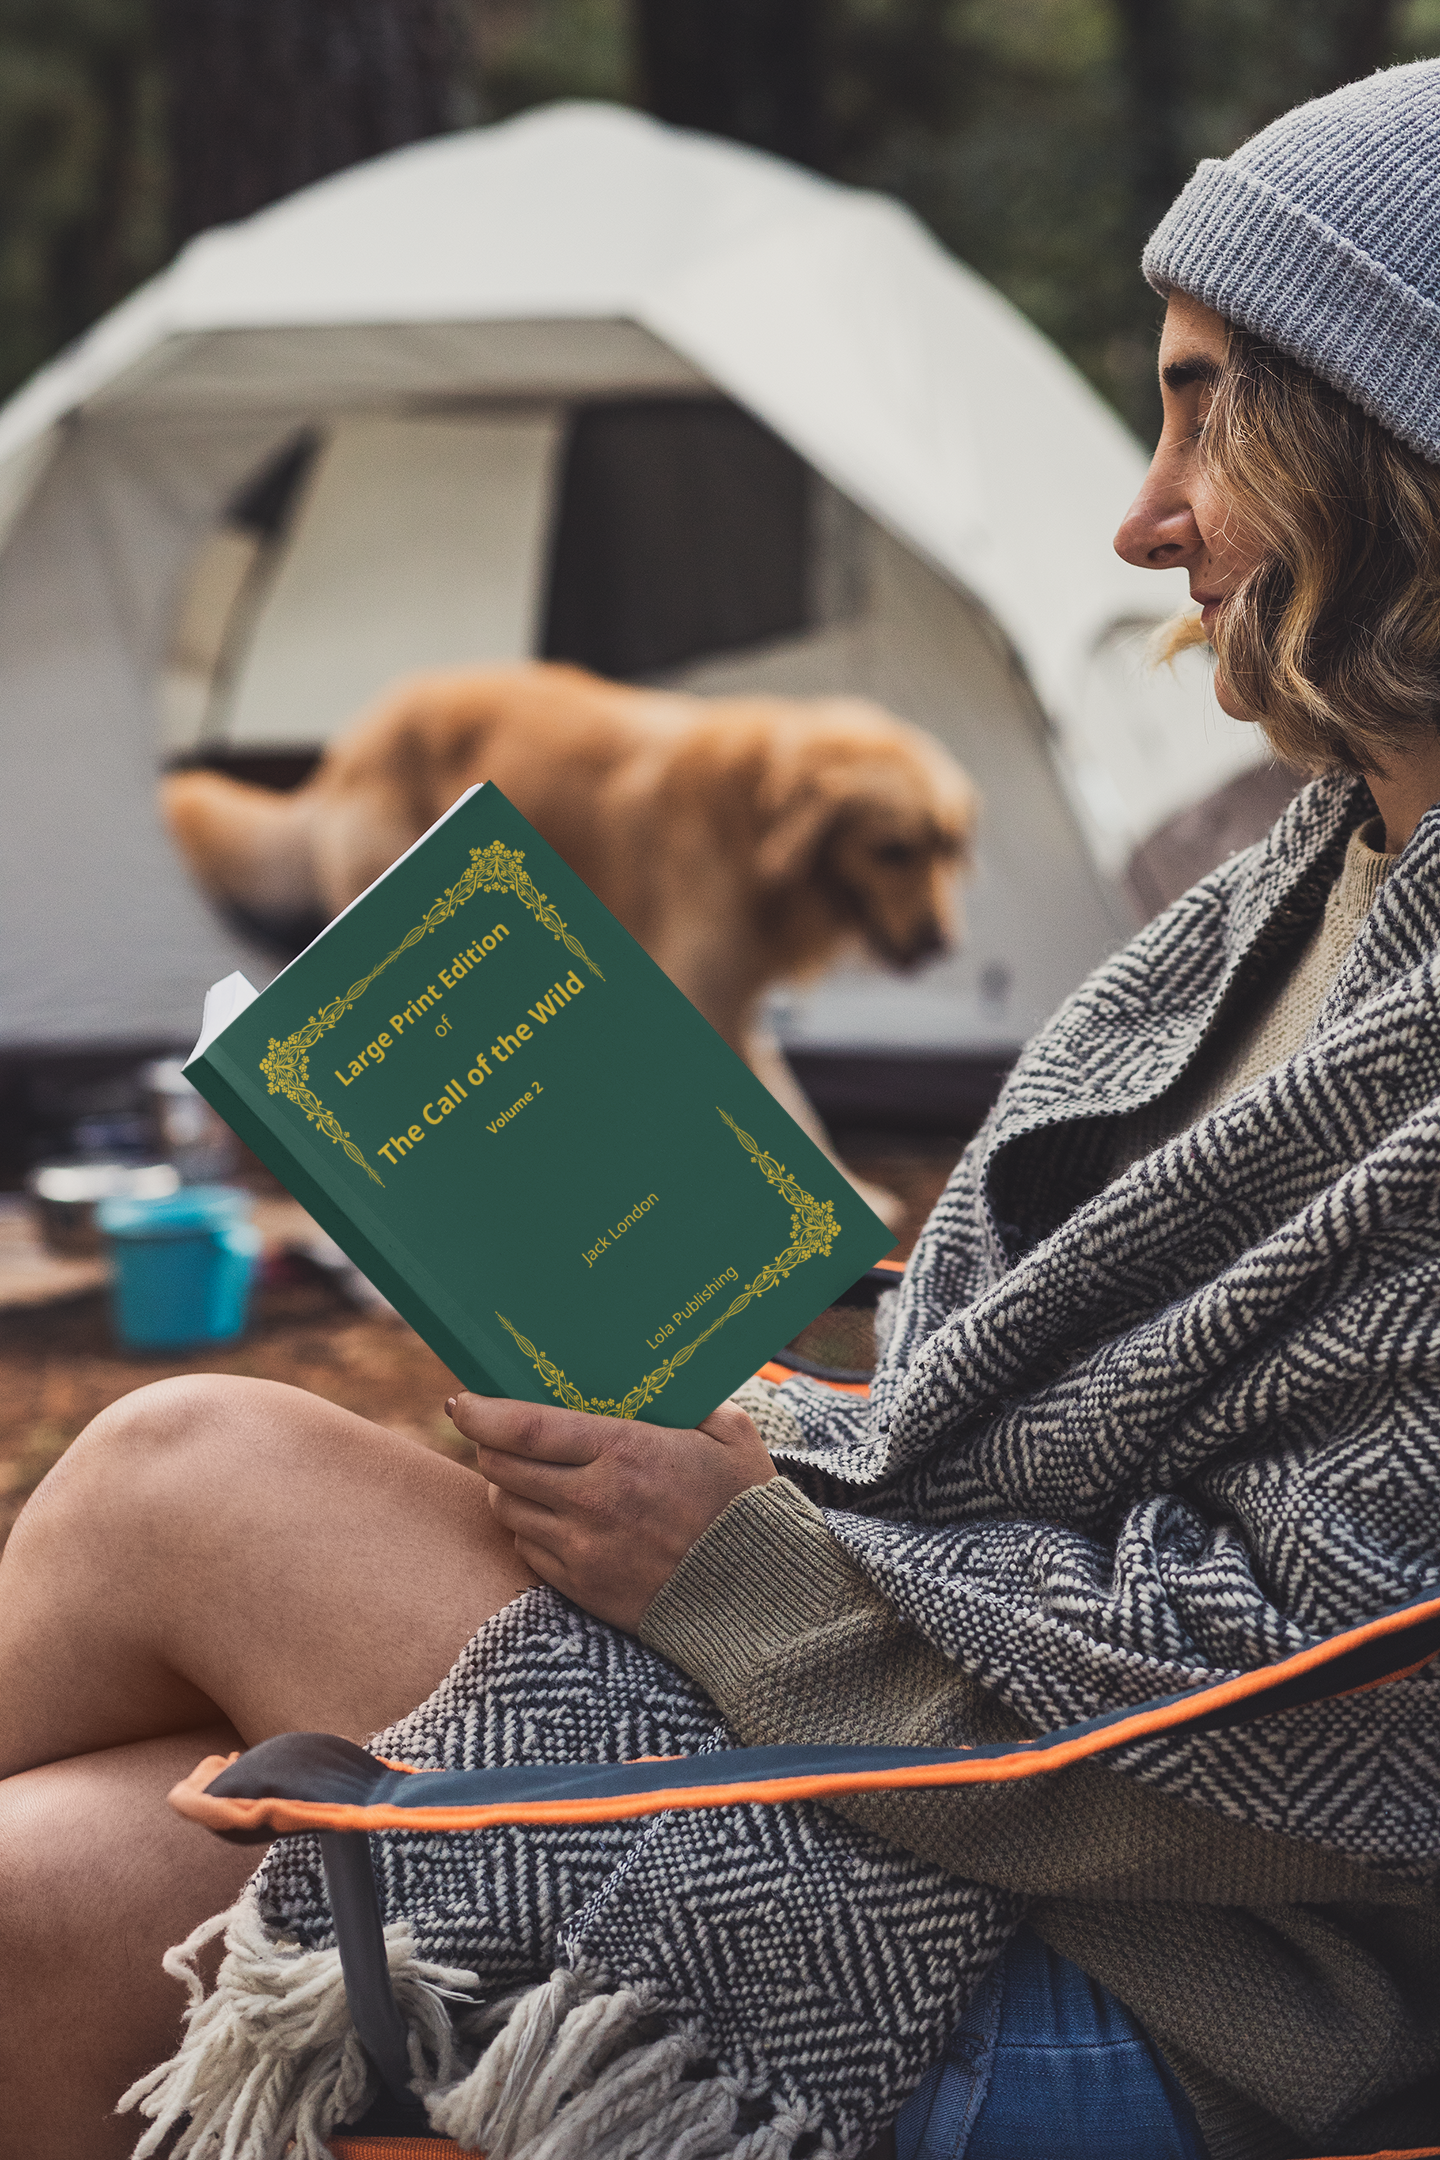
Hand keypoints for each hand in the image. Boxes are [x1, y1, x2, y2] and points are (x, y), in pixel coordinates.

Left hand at [446, 1394, 775, 1631]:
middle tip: (496, 1431)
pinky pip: (527, 1549)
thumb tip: (646, 1376)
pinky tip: (553, 1514)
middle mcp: (593, 1502)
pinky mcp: (581, 1588)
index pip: (524, 1428)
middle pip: (500, 1466)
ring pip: (506, 1508)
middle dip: (489, 1444)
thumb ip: (685, 1400)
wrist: (761, 1600)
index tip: (461, 1400)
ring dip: (505, 1485)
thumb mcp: (729, 1433)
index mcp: (625, 1452)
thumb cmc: (747, 1506)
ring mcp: (582, 1551)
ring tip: (526, 1472)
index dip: (480, 1411)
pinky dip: (528, 1527)